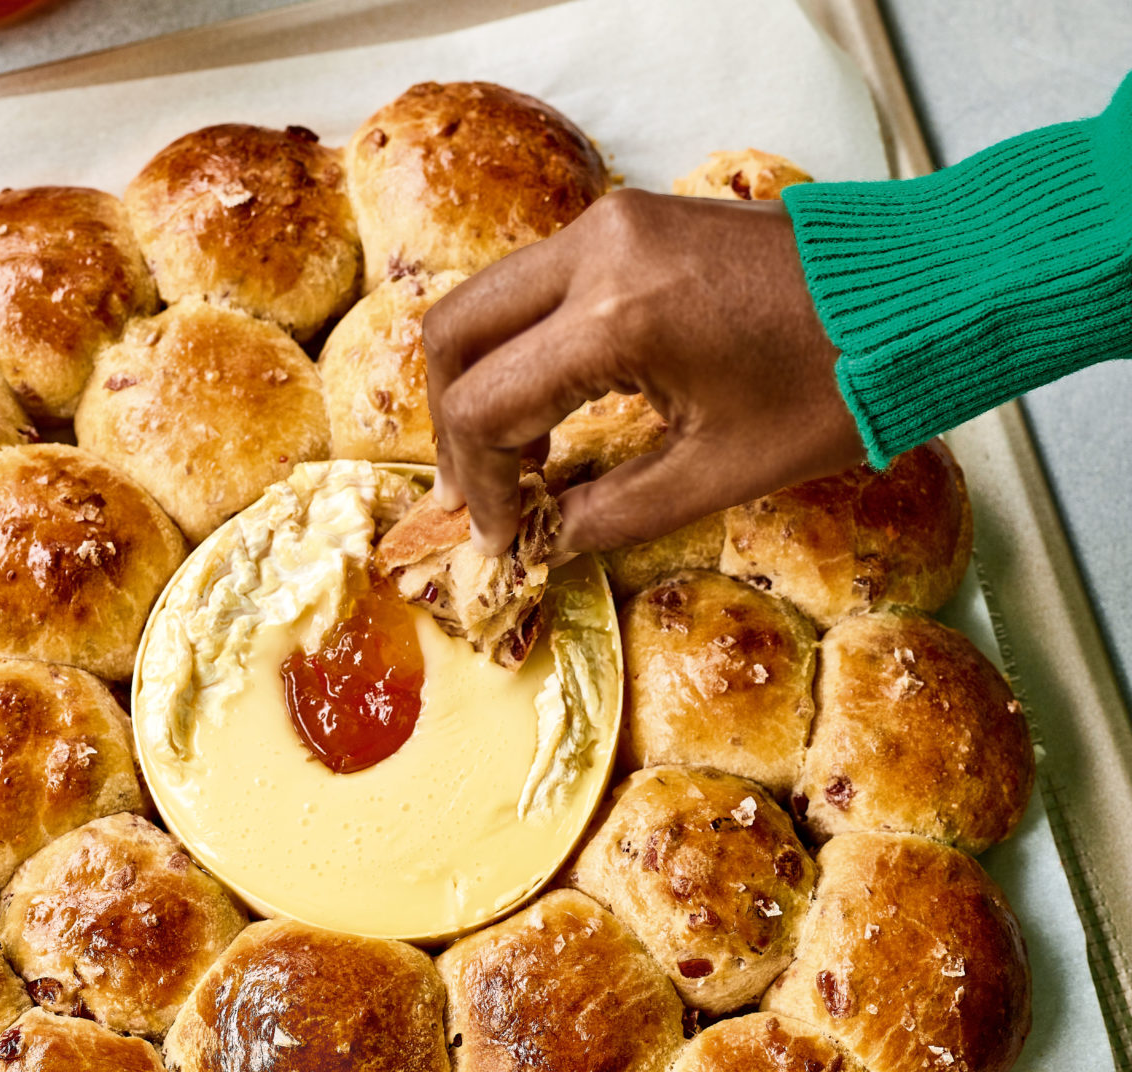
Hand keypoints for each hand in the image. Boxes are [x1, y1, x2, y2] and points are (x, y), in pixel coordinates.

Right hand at [423, 187, 864, 553]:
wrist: (924, 290)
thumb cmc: (836, 387)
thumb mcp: (718, 473)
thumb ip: (610, 513)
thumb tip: (543, 545)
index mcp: (617, 317)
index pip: (485, 406)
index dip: (480, 484)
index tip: (501, 539)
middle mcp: (596, 251)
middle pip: (454, 335)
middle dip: (452, 427)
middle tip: (478, 498)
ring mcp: (610, 224)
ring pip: (483, 302)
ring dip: (477, 384)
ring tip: (509, 463)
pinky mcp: (628, 220)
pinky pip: (533, 286)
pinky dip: (518, 349)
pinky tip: (545, 410)